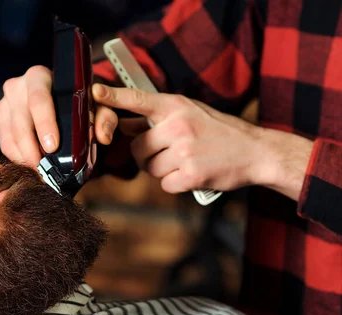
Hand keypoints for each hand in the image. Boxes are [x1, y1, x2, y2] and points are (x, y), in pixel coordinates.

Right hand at [0, 66, 119, 167]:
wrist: (57, 96)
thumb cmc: (76, 99)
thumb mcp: (95, 103)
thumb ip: (104, 117)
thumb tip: (103, 136)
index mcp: (38, 76)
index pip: (38, 99)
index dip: (44, 124)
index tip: (52, 147)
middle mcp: (16, 87)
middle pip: (20, 121)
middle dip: (31, 148)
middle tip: (44, 169)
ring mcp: (4, 105)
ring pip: (9, 136)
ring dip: (23, 157)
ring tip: (40, 172)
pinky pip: (4, 143)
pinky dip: (17, 158)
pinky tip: (31, 166)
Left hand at [92, 84, 312, 198]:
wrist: (256, 152)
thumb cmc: (218, 131)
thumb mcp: (189, 113)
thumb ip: (156, 118)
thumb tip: (123, 124)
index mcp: (176, 106)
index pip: (138, 99)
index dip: (114, 96)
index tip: (95, 92)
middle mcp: (178, 125)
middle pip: (137, 148)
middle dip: (146, 155)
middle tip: (167, 154)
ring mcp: (185, 150)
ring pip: (149, 168)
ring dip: (162, 171)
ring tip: (184, 162)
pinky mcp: (191, 174)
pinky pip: (164, 184)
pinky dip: (175, 183)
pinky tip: (191, 174)